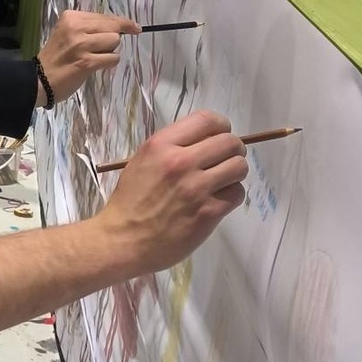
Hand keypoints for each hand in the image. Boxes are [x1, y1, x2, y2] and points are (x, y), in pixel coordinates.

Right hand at [39, 10, 138, 105]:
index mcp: (71, 17)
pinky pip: (113, 58)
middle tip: (101, 49)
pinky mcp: (86, 62)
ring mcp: (81, 45)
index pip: (105, 16)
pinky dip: (109, 63)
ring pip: (114, 41)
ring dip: (109, 51)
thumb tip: (119, 27)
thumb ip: (89, 27)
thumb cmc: (56, 57)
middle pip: (113, 27)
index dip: (122, 22)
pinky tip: (96, 66)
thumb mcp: (67, 33)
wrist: (38, 79)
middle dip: (112, 39)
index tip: (135, 27)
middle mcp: (76, 27)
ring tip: (94, 57)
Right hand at [99, 112, 246, 275]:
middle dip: (233, 151)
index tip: (221, 135)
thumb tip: (204, 142)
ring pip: (239, 167)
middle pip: (229, 142)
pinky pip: (237, 194)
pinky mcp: (208, 212)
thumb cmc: (129, 202)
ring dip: (234, 173)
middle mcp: (181, 162)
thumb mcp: (142, 162)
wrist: (122, 241)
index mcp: (161, 145)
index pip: (207, 120)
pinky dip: (231, 196)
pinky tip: (217, 202)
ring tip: (222, 182)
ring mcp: (196, 188)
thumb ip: (171, 147)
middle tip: (225, 162)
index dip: (221, 126)